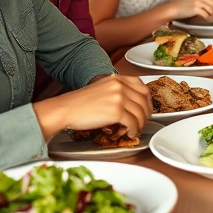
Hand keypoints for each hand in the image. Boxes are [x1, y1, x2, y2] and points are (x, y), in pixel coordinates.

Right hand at [34, 75, 152, 139]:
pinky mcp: (116, 112)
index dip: (146, 99)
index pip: (142, 86)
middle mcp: (120, 86)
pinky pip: (133, 122)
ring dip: (140, 124)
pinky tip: (129, 133)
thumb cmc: (80, 103)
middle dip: (146, 113)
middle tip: (142, 122)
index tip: (145, 108)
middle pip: (144, 100)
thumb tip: (133, 103)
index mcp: (117, 79)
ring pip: (140, 113)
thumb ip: (117, 90)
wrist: (65, 109)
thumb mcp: (101, 88)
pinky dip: (134, 130)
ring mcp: (119, 98)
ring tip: (134, 130)